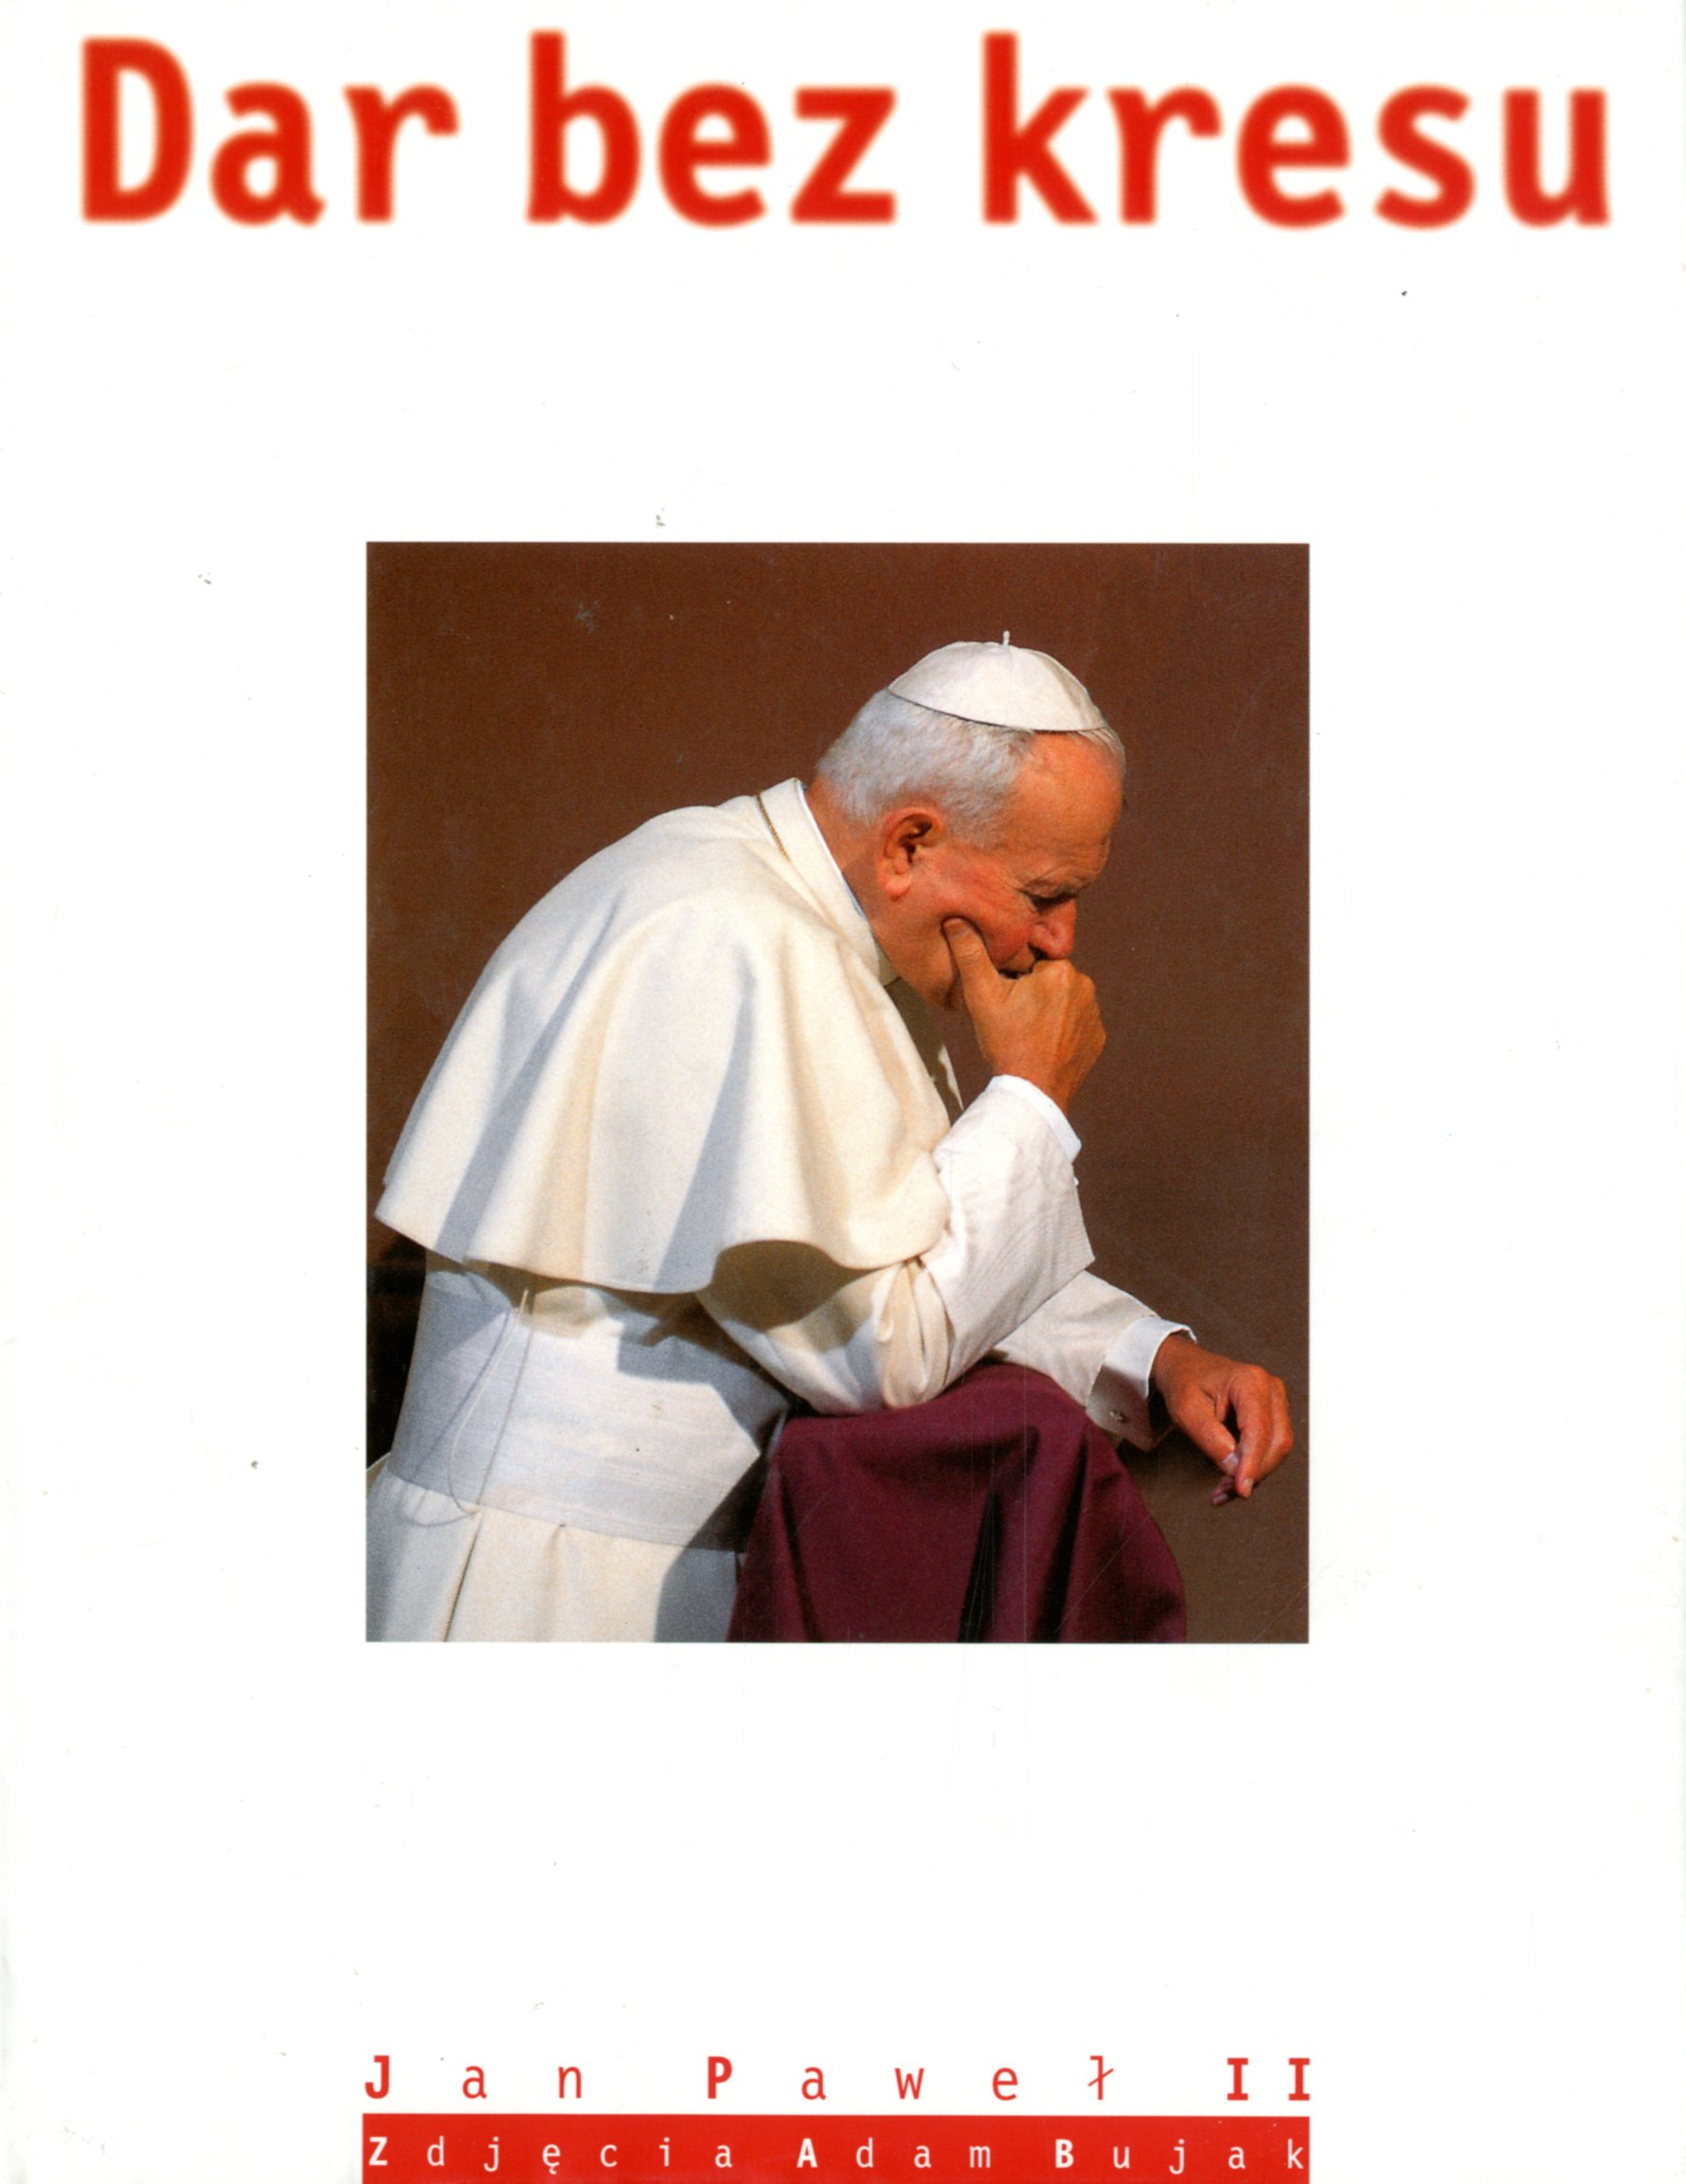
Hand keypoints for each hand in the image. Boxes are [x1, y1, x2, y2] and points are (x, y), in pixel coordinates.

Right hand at [942, 918, 1104, 1111]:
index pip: (1034, 961)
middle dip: (1033, 991)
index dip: (1015, 975)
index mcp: (1061, 970)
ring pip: (1064, 1000)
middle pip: (1050, 979)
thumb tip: (956, 920)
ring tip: (1027, 1031)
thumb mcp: (982, 996)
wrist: (1033, 1092)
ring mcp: (1095, 1015)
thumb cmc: (1006, 1042)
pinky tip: (1044, 1043)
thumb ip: (971, 955)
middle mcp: (1086, 986)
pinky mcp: (1098, 1038)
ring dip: (1049, 1009)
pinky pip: (1077, 1023)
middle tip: (1012, 1015)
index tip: (1006, 996)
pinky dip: (1062, 1029)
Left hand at [1150, 1333, 1293, 1504]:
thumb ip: (1212, 1440)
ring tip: (1223, 1488)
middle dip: (1253, 1472)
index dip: (1252, 1464)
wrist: (1186, 1368)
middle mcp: (1271, 1389)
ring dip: (1254, 1473)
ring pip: (1277, 1448)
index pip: (1259, 1430)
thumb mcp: (1187, 1412)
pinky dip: (1254, 1466)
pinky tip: (1232, 1478)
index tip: (1241, 1489)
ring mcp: (1276, 1401)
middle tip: (1224, 1491)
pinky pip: (1271, 1446)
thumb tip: (1235, 1469)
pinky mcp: (1274, 1415)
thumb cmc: (1185, 1383)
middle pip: (1276, 1442)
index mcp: (1251, 1382)